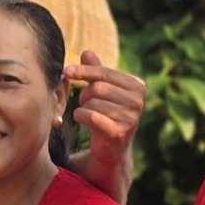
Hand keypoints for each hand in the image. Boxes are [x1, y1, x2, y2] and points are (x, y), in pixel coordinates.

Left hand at [68, 52, 145, 200]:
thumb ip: (95, 72)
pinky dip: (81, 116)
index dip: (84, 71)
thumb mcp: (101, 92)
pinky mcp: (119, 133)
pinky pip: (91, 116)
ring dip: (82, 107)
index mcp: (137, 86)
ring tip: (87, 114)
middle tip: (84, 103)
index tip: (66, 71)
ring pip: (92, 101)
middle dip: (84, 94)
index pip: (105, 72)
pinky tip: (82, 119)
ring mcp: (131, 118)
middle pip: (97, 87)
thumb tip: (87, 51)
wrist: (110, 152)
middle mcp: (138, 101)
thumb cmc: (105, 116)